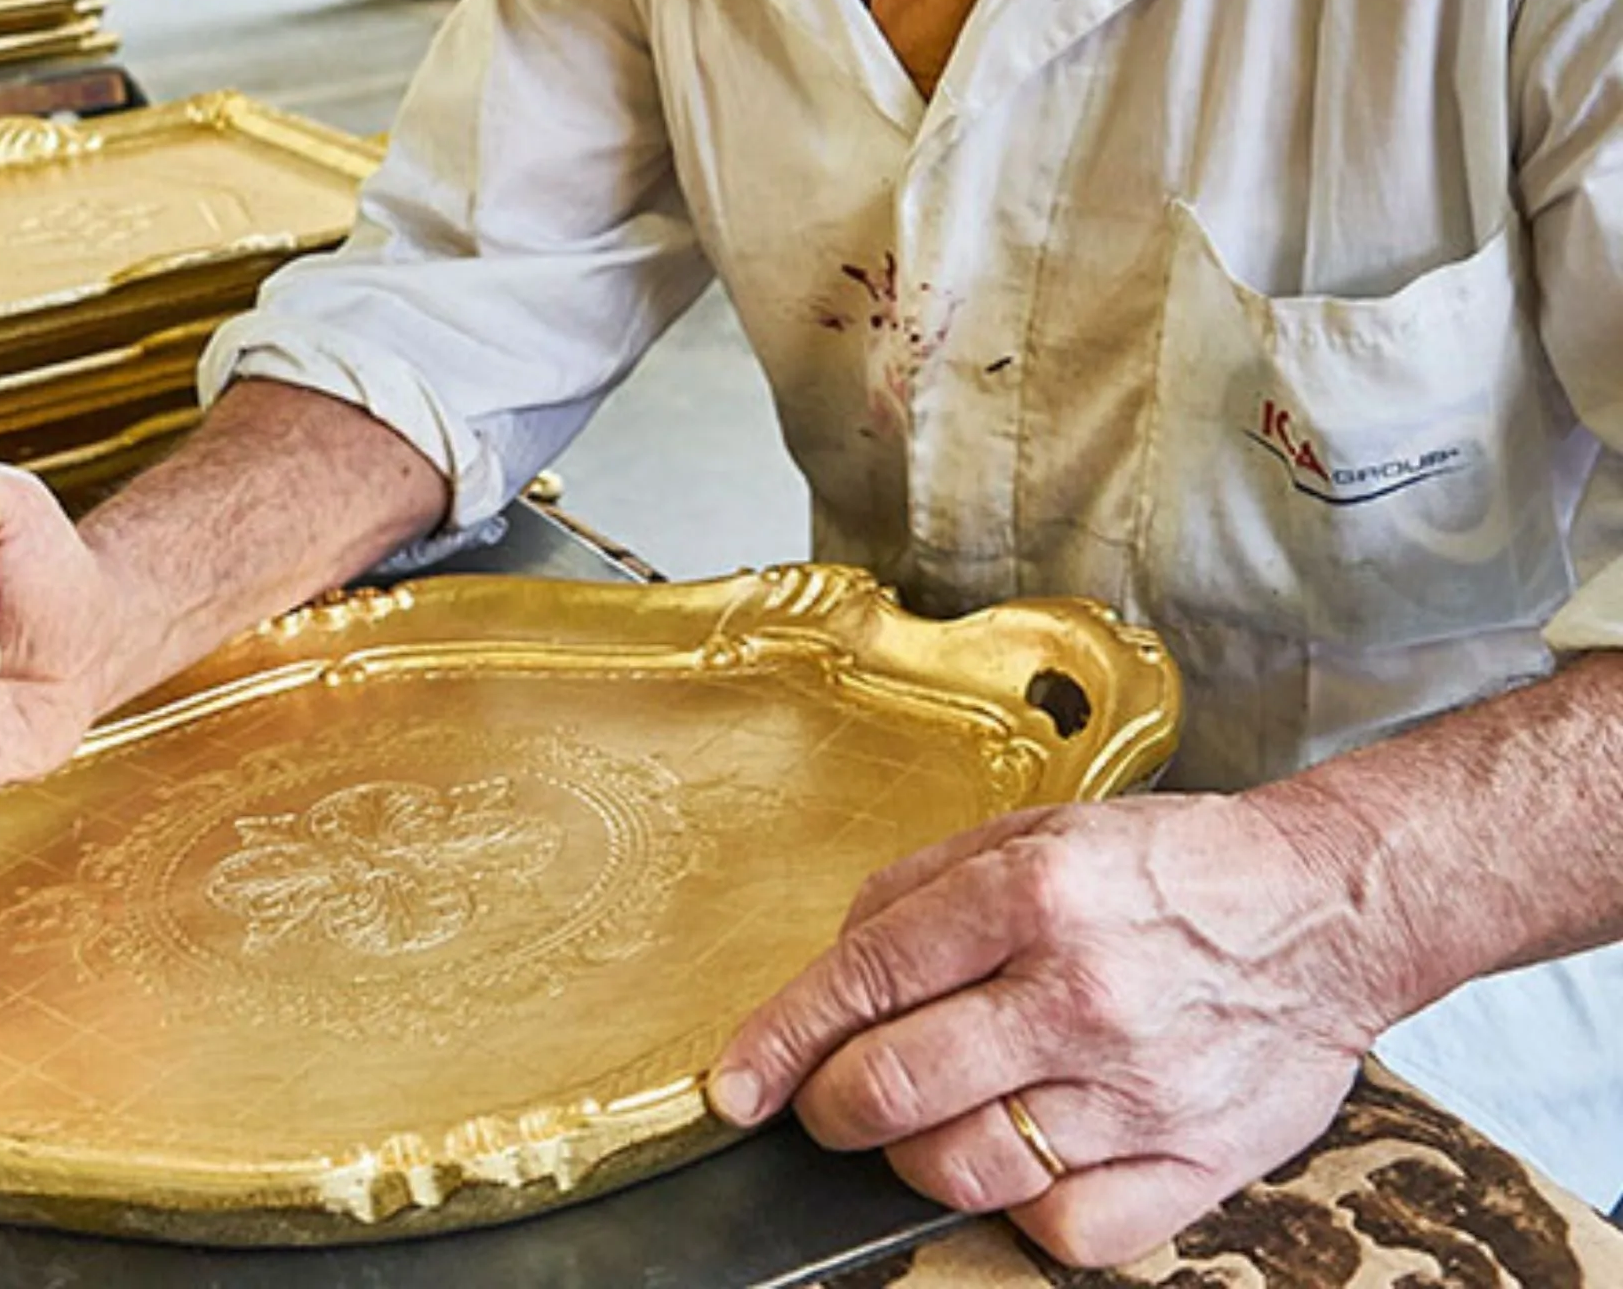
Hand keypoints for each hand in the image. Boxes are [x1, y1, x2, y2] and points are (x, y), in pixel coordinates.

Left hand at [709, 794, 1394, 1268]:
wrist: (1326, 909)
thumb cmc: (1172, 868)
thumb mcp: (1035, 831)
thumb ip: (919, 888)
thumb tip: (835, 962)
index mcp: (1033, 895)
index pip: (865, 981)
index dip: (779, 1041)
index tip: (736, 1084)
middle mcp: (1078, 995)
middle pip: (895, 1089)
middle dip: (830, 1106)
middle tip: (827, 1100)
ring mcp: (1136, 1091)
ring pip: (964, 1169)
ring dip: (912, 1156)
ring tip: (927, 1118)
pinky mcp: (1191, 1166)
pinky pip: (1062, 1231)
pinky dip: (1019, 1207)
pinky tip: (1024, 1155)